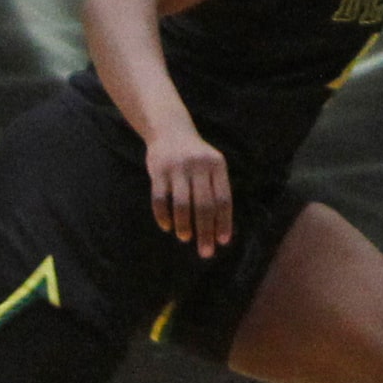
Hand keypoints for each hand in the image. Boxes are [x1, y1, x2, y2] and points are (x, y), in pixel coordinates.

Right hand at [146, 127, 231, 257]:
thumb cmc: (196, 156)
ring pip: (181, 204)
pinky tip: (167, 227)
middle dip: (206, 231)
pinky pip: (160, 199)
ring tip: (186, 238)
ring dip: (184, 225)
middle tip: (206, 252)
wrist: (170, 130)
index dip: (224, 222)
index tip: (222, 242)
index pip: (223, 199)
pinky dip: (163, 216)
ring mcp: (177, 168)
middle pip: (204, 205)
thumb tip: (220, 227)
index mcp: (217, 165)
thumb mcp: (212, 165)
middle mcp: (198, 165)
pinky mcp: (158, 171)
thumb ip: (216, 189)